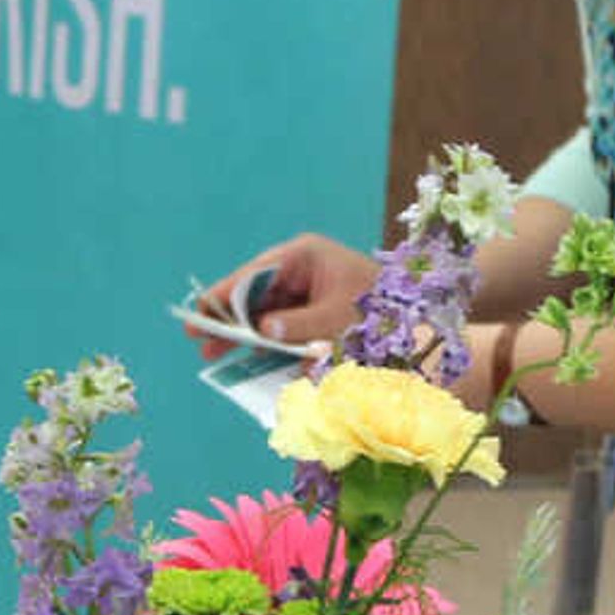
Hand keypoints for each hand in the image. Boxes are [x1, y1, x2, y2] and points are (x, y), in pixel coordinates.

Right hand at [188, 234, 370, 354]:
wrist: (415, 318)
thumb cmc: (380, 309)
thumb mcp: (337, 318)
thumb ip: (299, 325)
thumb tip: (264, 329)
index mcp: (304, 255)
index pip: (255, 274)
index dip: (225, 294)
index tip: (201, 311)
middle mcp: (299, 268)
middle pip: (253, 292)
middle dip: (228, 317)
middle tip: (198, 338)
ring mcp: (304, 289)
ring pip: (263, 311)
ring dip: (242, 334)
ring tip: (213, 355)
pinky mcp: (311, 310)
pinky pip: (280, 325)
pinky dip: (265, 342)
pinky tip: (248, 359)